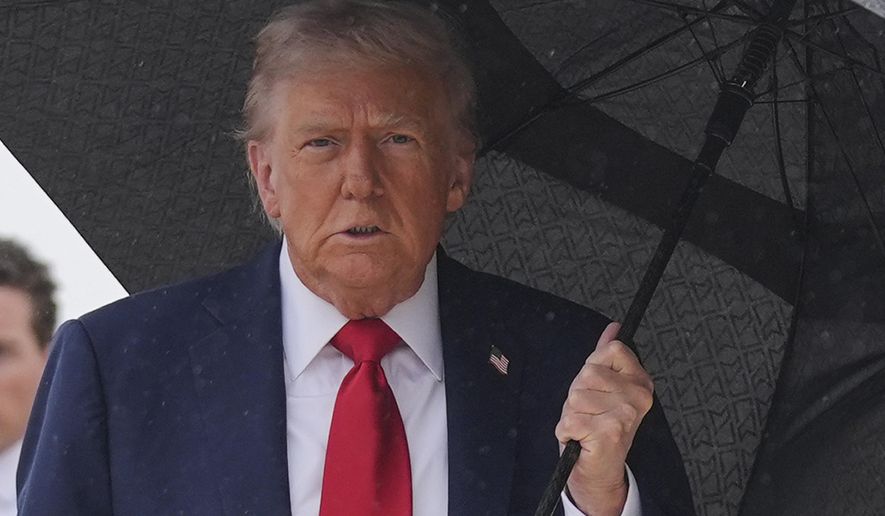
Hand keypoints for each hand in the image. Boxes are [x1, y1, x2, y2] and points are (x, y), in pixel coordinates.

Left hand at [555, 322, 653, 515]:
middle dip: (577, 394)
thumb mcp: (601, 387)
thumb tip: (614, 327)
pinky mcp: (609, 432)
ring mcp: (625, 414)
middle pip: (588, 373)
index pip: (612, 349)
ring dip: (571, 414)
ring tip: (585, 427)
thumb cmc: (598, 428)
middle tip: (589, 414)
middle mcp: (638, 396)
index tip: (598, 388)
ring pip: (576, 396)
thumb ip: (606, 356)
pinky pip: (569, 419)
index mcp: (640, 381)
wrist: (600, 473)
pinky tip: (580, 440)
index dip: (594, 366)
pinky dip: (566, 432)